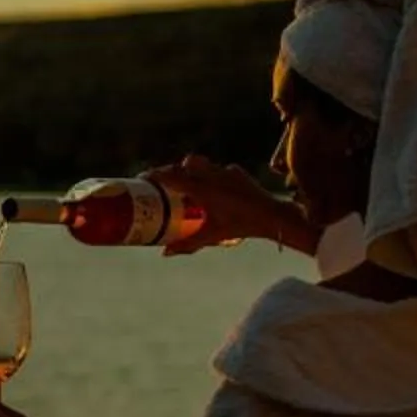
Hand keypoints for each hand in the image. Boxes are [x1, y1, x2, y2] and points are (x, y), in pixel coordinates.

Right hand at [143, 154, 313, 255]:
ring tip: (187, 184)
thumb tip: (165, 253)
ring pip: (200, 163)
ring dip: (191, 170)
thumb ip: (188, 244)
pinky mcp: (236, 171)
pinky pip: (217, 170)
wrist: (272, 215)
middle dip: (172, 170)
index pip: (172, 177)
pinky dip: (211, 176)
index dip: (156, 175)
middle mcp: (212, 176)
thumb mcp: (212, 235)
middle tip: (163, 182)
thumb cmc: (241, 226)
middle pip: (184, 165)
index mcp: (203, 190)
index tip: (144, 177)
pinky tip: (213, 189)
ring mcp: (225, 171)